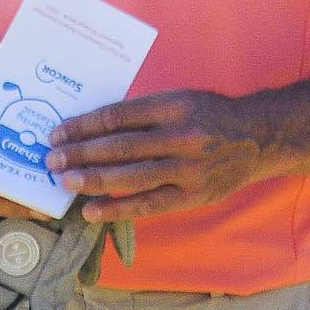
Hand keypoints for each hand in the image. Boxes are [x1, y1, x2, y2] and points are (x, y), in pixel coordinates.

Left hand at [46, 89, 267, 221]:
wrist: (257, 138)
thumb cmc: (209, 114)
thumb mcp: (179, 99)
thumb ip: (143, 112)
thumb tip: (92, 128)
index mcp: (174, 106)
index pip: (118, 116)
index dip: (84, 126)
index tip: (58, 132)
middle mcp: (182, 136)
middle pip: (120, 147)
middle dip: (80, 154)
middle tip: (53, 160)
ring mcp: (188, 169)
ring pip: (130, 177)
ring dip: (93, 180)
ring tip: (65, 182)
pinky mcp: (193, 196)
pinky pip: (148, 205)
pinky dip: (117, 208)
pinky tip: (92, 210)